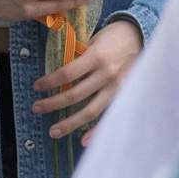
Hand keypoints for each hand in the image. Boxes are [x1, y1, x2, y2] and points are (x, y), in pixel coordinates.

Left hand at [38, 17, 141, 136]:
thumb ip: (80, 57)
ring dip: (69, 123)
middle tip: (36, 108)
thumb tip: (60, 74)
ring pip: (90, 111)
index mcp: (97, 56)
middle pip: (75, 95)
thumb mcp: (95, 40)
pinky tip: (83, 141)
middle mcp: (107, 74)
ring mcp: (117, 88)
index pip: (67, 73)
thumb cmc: (114, 36)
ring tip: (53, 131)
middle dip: (53, 103)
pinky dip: (97, 131)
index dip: (50, 82)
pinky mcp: (124, 96)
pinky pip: (108, 116)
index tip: (36, 86)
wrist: (142, 36)